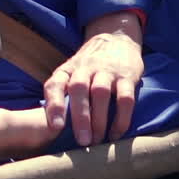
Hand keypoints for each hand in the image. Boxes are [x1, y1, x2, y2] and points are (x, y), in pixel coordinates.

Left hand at [43, 28, 143, 146]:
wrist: (116, 37)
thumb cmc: (89, 65)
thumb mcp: (71, 72)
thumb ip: (62, 93)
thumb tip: (51, 127)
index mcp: (68, 69)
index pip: (55, 83)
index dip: (54, 104)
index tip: (57, 127)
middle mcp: (85, 68)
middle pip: (79, 89)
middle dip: (80, 117)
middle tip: (82, 141)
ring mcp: (107, 71)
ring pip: (100, 93)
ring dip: (99, 119)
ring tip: (97, 141)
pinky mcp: (127, 76)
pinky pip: (125, 98)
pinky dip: (121, 118)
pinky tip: (116, 134)